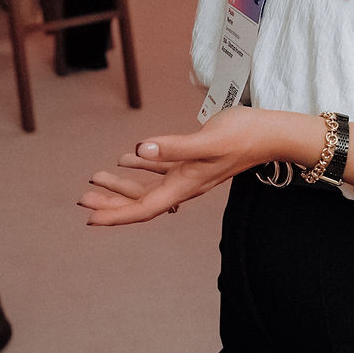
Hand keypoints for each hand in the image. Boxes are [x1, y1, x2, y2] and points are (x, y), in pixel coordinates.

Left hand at [79, 106, 296, 225]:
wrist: (271, 133)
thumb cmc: (244, 134)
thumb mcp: (207, 139)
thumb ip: (173, 147)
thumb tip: (137, 152)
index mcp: (185, 185)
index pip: (144, 208)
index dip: (116, 215)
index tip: (90, 219)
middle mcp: (185, 185)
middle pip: (141, 202)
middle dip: (111, 202)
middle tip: (82, 199)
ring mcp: (189, 175)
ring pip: (148, 187)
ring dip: (122, 185)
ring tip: (95, 180)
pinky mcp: (193, 161)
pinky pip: (161, 170)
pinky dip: (141, 168)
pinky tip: (127, 160)